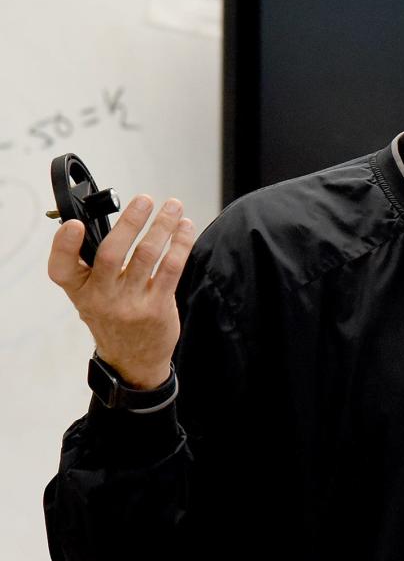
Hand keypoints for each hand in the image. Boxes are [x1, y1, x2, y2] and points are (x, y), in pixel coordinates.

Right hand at [48, 195, 195, 388]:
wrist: (134, 360)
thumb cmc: (113, 317)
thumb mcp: (91, 297)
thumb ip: (94, 267)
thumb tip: (116, 224)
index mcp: (80, 291)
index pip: (61, 268)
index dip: (63, 245)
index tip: (74, 225)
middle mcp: (102, 297)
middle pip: (112, 254)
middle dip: (130, 222)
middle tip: (144, 200)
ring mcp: (130, 304)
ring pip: (147, 256)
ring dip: (163, 226)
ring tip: (174, 206)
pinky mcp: (157, 307)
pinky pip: (171, 269)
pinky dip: (180, 245)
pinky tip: (185, 229)